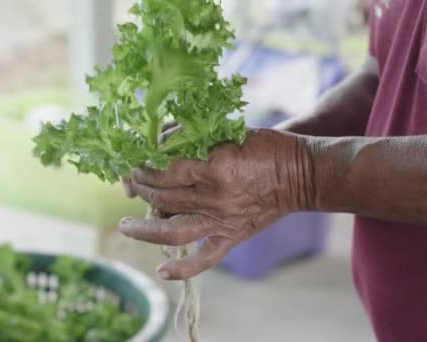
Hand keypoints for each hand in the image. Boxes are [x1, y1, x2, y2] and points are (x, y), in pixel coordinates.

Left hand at [120, 129, 314, 279]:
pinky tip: (161, 271)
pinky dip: (183, 269)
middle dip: (139, 189)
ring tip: (125, 226)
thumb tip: (158, 143)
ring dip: (144, 230)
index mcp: (215, 166)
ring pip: (172, 230)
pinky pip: (204, 259)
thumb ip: (194, 138)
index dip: (143, 167)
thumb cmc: (265, 147)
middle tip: (129, 183)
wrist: (300, 175)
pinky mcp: (232, 238)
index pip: (164, 169)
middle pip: (162, 198)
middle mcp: (215, 198)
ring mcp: (222, 222)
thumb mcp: (228, 132)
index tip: (134, 162)